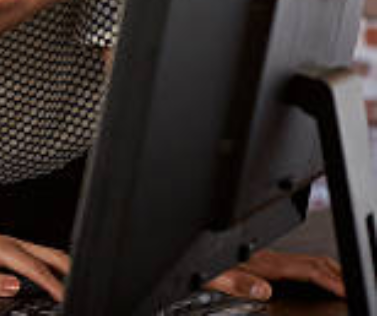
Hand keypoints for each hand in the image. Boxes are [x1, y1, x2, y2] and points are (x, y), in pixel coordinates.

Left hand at [0, 234, 70, 301]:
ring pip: (42, 255)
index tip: (65, 298)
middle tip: (83, 292)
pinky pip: (32, 260)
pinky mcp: (1, 253)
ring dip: (60, 270)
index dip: (52, 282)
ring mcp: (2, 246)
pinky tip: (53, 284)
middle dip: (68, 270)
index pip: (32, 264)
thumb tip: (13, 286)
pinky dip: (48, 270)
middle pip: (46, 253)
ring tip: (75, 289)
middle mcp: (1, 241)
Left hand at [205, 248, 344, 300]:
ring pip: (307, 260)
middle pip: (312, 261)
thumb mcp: (218, 277)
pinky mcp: (265, 260)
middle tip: (352, 285)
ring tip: (343, 281)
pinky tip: (317, 277)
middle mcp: (268, 258)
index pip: (305, 269)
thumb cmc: (205, 267)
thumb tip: (264, 290)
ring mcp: (268, 257)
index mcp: (263, 263)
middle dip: (336, 272)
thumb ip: (241, 283)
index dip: (328, 279)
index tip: (344, 289)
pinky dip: (316, 269)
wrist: (193, 254)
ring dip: (329, 269)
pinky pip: (298, 263)